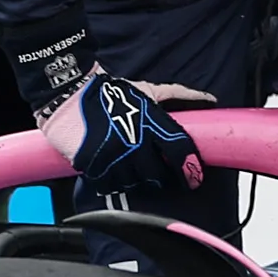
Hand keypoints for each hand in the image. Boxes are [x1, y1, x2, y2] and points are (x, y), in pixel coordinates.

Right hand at [40, 73, 210, 196]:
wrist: (69, 94)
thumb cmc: (111, 92)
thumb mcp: (147, 90)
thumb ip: (178, 95)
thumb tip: (209, 99)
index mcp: (150, 122)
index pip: (180, 150)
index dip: (191, 169)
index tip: (194, 178)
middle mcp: (134, 142)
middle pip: (159, 174)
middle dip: (162, 176)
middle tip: (158, 171)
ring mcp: (113, 157)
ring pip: (136, 183)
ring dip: (138, 179)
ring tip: (133, 168)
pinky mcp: (93, 167)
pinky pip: (111, 186)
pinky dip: (115, 182)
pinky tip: (115, 171)